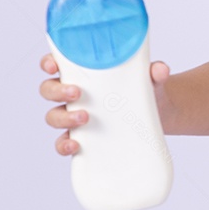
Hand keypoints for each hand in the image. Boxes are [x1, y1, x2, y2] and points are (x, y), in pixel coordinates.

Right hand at [39, 53, 170, 155]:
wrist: (158, 115)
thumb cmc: (145, 88)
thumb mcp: (150, 78)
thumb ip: (154, 72)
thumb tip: (160, 69)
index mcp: (83, 73)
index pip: (55, 64)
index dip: (48, 63)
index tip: (53, 66)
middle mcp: (73, 94)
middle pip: (49, 90)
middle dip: (57, 91)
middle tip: (77, 93)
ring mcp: (75, 116)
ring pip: (53, 116)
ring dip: (63, 118)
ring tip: (85, 118)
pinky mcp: (83, 137)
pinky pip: (63, 142)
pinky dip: (64, 144)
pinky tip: (75, 145)